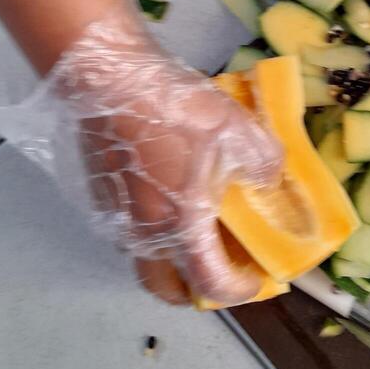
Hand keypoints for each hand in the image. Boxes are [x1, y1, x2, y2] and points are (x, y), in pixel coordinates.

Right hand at [53, 0, 282, 305]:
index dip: (239, 291)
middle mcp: (142, 232)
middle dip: (194, 289)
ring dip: (170, 259)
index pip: (209, 283)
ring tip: (197, 232)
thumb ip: (264, 161)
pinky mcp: (99, 193)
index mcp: (179, 224)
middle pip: (165, 286)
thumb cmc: (173, 108)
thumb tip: (270, 178)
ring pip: (143, 257)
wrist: (107, 77)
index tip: (257, 281)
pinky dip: (152, 232)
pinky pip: (129, 230)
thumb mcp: (236, 129)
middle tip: (220, 270)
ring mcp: (115, 215)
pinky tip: (169, 197)